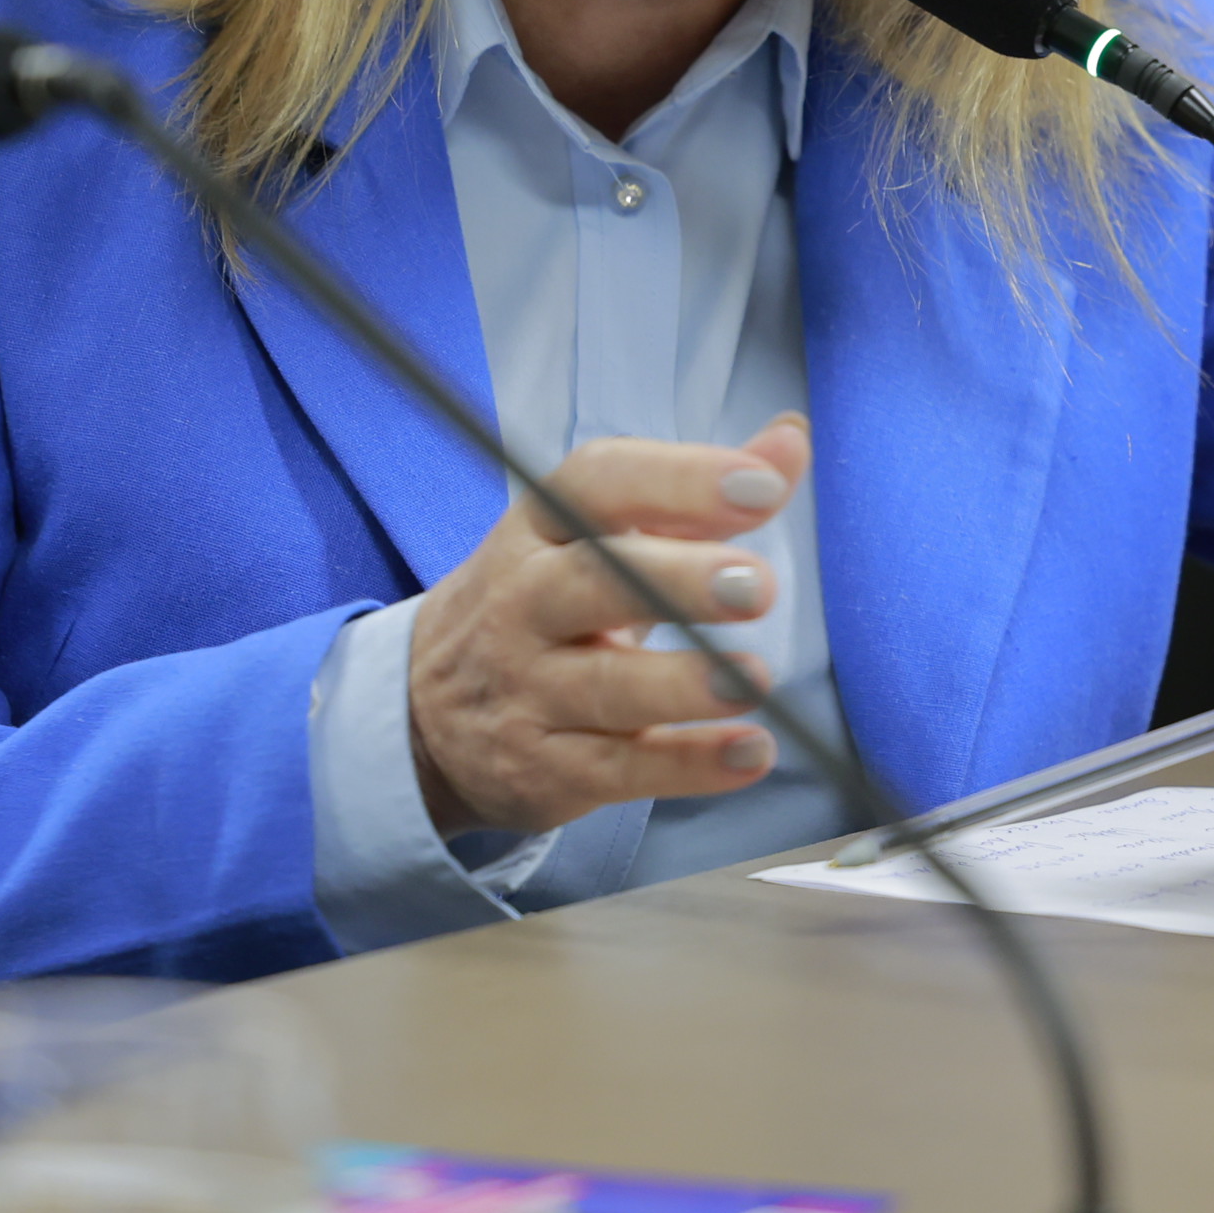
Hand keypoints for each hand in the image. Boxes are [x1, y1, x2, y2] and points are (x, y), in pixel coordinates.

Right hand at [405, 414, 808, 836]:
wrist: (423, 716)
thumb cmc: (540, 606)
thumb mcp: (596, 539)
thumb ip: (696, 493)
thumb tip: (791, 442)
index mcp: (540, 528)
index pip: (598, 484)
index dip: (680, 479)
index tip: (762, 486)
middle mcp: (524, 602)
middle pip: (596, 582)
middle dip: (679, 581)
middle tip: (756, 587)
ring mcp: (531, 690)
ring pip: (608, 688)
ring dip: (686, 685)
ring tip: (755, 680)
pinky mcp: (548, 769)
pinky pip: (622, 770)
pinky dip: (690, 765)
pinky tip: (750, 752)